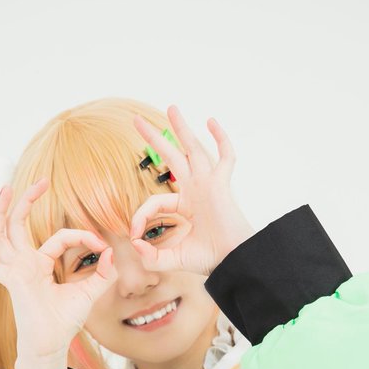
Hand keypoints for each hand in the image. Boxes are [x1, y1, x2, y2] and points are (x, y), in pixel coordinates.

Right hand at [0, 179, 117, 358]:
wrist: (51, 345)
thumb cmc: (64, 322)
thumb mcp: (88, 294)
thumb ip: (101, 275)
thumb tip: (111, 253)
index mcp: (40, 264)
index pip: (59, 238)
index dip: (82, 237)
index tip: (102, 245)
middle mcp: (24, 264)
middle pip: (17, 225)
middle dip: (25, 202)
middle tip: (39, 181)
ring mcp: (14, 271)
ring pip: (2, 235)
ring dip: (2, 211)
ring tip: (6, 189)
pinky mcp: (10, 281)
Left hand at [129, 104, 254, 275]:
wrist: (234, 261)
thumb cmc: (210, 260)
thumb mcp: (173, 259)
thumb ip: (152, 256)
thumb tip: (135, 243)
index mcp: (185, 206)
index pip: (154, 201)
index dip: (140, 216)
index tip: (134, 235)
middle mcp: (195, 190)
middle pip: (172, 157)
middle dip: (155, 138)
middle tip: (136, 120)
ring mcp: (208, 184)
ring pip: (193, 149)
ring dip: (182, 128)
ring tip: (171, 108)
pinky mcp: (221, 184)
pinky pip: (225, 157)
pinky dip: (221, 138)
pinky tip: (211, 122)